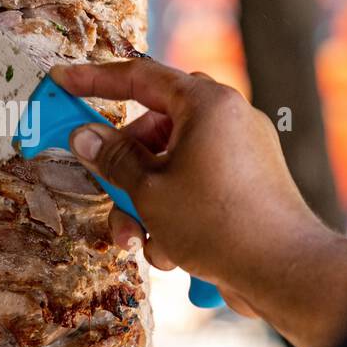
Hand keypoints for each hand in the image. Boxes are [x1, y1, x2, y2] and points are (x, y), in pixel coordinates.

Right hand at [50, 59, 346, 346]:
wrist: (282, 270)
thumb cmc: (218, 223)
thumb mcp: (149, 189)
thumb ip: (112, 158)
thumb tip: (84, 135)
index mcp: (207, 104)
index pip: (140, 77)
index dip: (95, 79)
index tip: (64, 81)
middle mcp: (228, 119)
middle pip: (154, 130)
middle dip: (125, 171)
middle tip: (107, 193)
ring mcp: (241, 152)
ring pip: (171, 167)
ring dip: (147, 205)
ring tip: (142, 241)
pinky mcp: (248, 184)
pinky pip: (196, 188)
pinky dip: (176, 216)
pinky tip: (173, 253)